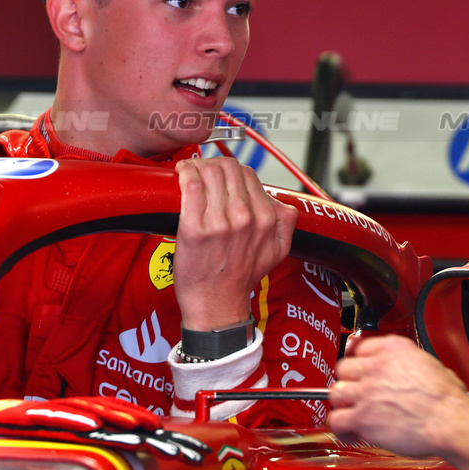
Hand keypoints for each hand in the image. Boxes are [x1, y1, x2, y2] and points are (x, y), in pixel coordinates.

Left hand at [172, 157, 296, 330]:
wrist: (216, 305)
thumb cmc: (240, 278)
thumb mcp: (279, 251)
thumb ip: (286, 222)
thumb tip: (280, 202)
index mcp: (266, 219)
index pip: (248, 174)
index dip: (231, 169)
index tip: (219, 174)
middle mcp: (245, 217)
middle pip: (228, 168)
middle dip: (213, 164)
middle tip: (201, 171)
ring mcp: (219, 222)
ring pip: (209, 171)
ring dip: (197, 165)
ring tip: (189, 171)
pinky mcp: (194, 227)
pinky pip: (191, 185)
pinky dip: (185, 173)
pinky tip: (181, 174)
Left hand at [327, 335, 468, 456]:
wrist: (451, 422)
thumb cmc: (448, 401)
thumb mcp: (431, 365)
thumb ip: (409, 363)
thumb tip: (405, 372)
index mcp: (393, 349)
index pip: (361, 348)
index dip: (360, 363)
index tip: (361, 372)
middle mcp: (376, 366)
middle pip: (344, 368)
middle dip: (350, 381)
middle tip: (357, 393)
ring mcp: (366, 391)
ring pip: (336, 392)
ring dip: (342, 403)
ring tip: (351, 412)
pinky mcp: (362, 417)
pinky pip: (336, 420)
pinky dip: (340, 428)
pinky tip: (349, 432)